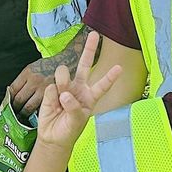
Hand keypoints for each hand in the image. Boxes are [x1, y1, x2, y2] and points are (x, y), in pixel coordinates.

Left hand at [8, 57, 56, 117]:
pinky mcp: (52, 97)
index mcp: (28, 73)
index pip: (13, 89)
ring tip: (22, 116)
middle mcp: (34, 81)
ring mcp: (43, 89)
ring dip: (24, 113)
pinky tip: (33, 115)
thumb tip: (12, 92)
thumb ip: (23, 79)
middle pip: (19, 99)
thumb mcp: (33, 68)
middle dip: (15, 108)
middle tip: (14, 113)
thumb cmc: (49, 66)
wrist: (67, 62)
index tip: (8, 104)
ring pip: (28, 106)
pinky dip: (35, 113)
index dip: (9, 98)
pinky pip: (40, 108)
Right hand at [34, 31, 120, 150]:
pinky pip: (52, 88)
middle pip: (85, 64)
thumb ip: (73, 107)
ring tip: (61, 100)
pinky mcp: (51, 90)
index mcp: (90, 96)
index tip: (119, 67)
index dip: (110, 76)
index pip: (102, 85)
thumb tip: (64, 94)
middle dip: (89, 49)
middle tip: (94, 34)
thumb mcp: (76, 121)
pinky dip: (51, 98)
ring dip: (62, 83)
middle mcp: (79, 88)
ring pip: (63, 74)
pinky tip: (53, 106)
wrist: (53, 137)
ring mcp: (65, 87)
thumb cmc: (70, 130)